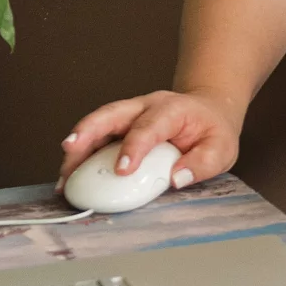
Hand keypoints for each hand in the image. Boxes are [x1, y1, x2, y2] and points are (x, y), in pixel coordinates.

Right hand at [58, 89, 243, 190]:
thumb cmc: (213, 131)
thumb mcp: (221, 147)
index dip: (134, 146)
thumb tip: (177, 178)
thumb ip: (203, 162)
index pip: (150, 125)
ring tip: (64, 176)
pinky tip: (69, 177)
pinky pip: (96, 138)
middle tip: (71, 151)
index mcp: (173, 110)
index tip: (122, 170)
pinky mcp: (119, 128)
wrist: (208, 112)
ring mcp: (130, 115)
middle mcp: (146, 107)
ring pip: (98, 123)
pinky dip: (80, 155)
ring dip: (78, 147)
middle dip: (90, 130)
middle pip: (113, 113)